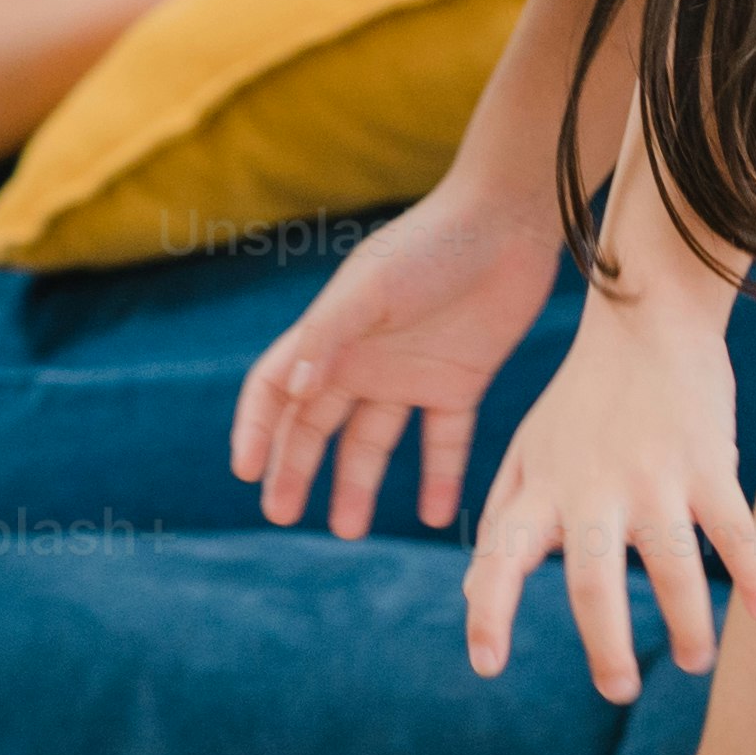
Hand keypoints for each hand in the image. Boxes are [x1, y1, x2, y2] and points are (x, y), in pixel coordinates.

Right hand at [235, 178, 570, 537]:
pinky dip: (438, 477)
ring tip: (347, 531)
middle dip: (294, 470)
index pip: (275, 389)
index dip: (256, 428)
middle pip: (315, 426)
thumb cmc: (432, 245)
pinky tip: (432, 516)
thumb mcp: (372, 287)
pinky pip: (442, 441)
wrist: (509, 223)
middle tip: (282, 516)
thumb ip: (328, 336)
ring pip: (371, 442)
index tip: (246, 472)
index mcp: (330, 335)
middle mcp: (363, 359)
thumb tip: (292, 393)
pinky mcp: (459, 382)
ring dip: (356, 485)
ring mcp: (410, 374)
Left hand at [463, 279, 755, 698]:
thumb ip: (502, 519)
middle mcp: (592, 489)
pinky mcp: (707, 463)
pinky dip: (754, 574)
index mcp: (541, 489)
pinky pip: (734, 530)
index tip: (486, 664)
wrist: (646, 318)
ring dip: (687, 624)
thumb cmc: (582, 396)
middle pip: (594, 584)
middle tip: (618, 691)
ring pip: (671, 567)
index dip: (489, 613)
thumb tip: (473, 591)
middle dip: (606, 646)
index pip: (500, 559)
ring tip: (696, 661)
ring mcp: (653, 477)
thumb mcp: (525, 449)